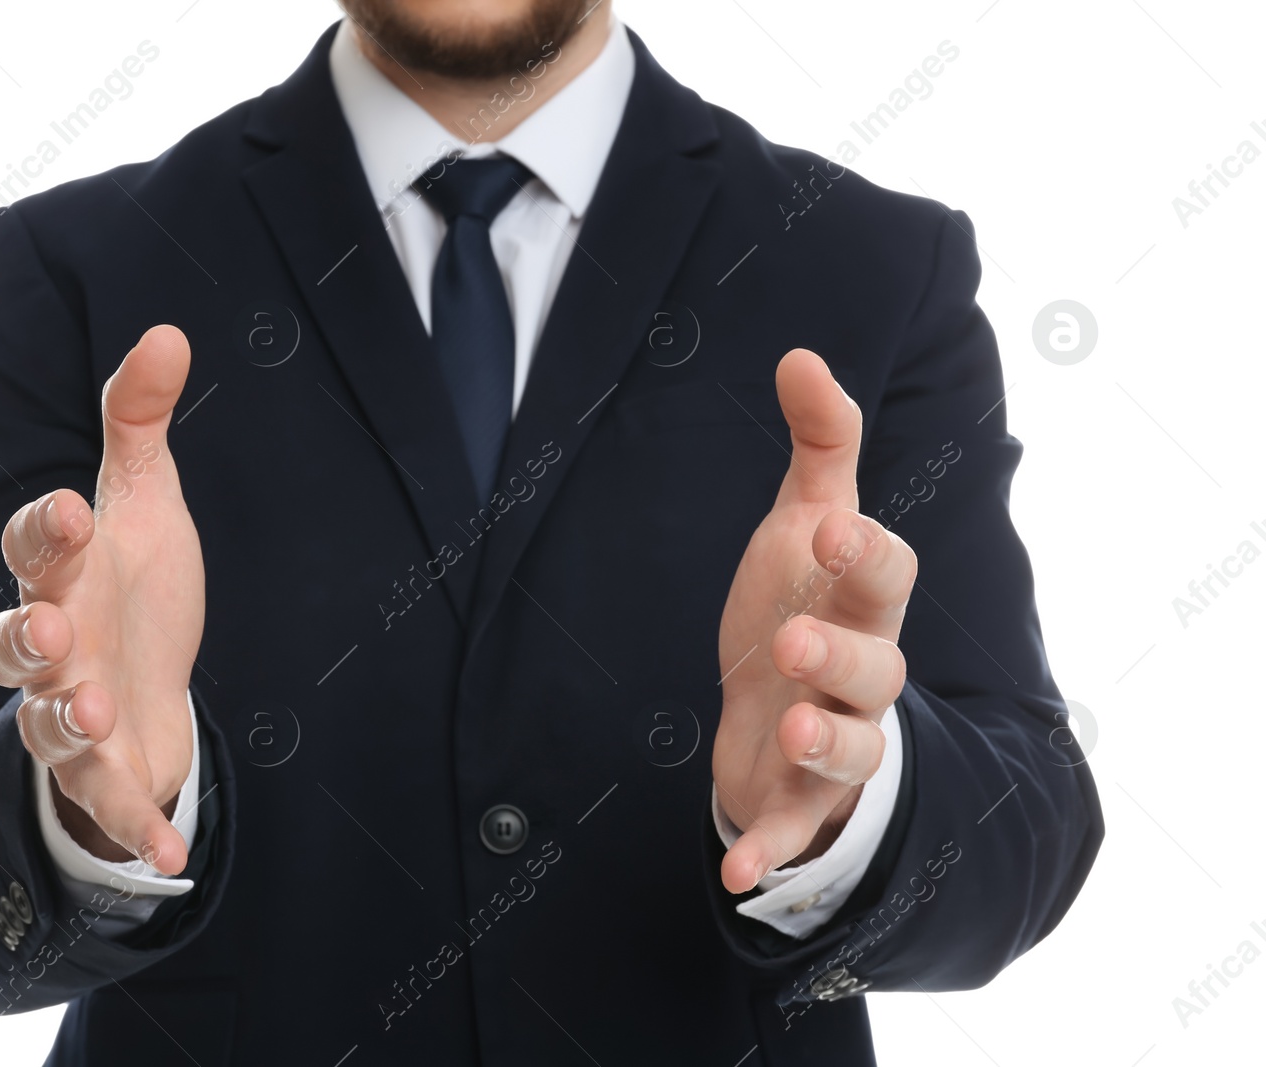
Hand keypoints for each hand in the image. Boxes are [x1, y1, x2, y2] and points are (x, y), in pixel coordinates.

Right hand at [0, 325, 202, 874]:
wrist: (148, 682)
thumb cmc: (135, 586)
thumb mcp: (145, 501)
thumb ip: (140, 424)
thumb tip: (168, 330)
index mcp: (62, 572)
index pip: (34, 547)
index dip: (45, 530)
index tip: (71, 504)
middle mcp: (52, 644)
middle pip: (13, 641)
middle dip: (26, 633)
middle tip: (54, 623)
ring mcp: (70, 713)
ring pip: (42, 722)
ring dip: (62, 719)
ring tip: (93, 710)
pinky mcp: (103, 774)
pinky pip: (108, 802)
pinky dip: (136, 828)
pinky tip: (172, 855)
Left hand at [713, 349, 916, 893]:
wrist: (779, 708)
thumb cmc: (799, 602)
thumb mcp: (804, 522)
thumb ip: (818, 444)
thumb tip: (799, 354)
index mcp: (861, 601)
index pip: (885, 572)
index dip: (865, 553)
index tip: (830, 525)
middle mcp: (861, 674)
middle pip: (875, 666)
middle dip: (840, 652)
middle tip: (791, 639)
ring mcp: (834, 742)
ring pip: (849, 748)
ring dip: (823, 741)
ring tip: (783, 726)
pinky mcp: (799, 802)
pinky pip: (793, 833)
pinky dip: (770, 854)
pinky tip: (736, 875)